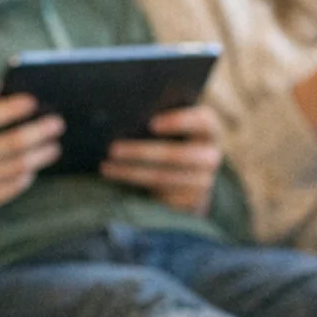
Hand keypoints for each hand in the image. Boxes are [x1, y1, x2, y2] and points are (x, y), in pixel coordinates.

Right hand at [0, 87, 63, 231]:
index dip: (12, 108)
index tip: (33, 101)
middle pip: (11, 143)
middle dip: (39, 132)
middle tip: (58, 123)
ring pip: (18, 166)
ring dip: (41, 155)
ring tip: (54, 146)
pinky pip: (14, 186)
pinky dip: (27, 175)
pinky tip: (34, 167)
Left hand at [103, 105, 223, 213]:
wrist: (189, 174)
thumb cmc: (172, 136)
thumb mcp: (172, 125)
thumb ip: (157, 116)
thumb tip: (123, 114)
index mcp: (209, 129)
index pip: (202, 121)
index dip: (178, 121)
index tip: (151, 123)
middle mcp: (211, 156)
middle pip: (176, 154)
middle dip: (141, 152)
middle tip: (112, 148)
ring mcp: (203, 182)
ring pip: (163, 178)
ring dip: (130, 173)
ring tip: (105, 167)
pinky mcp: (191, 202)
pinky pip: (160, 198)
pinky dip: (135, 189)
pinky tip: (116, 181)